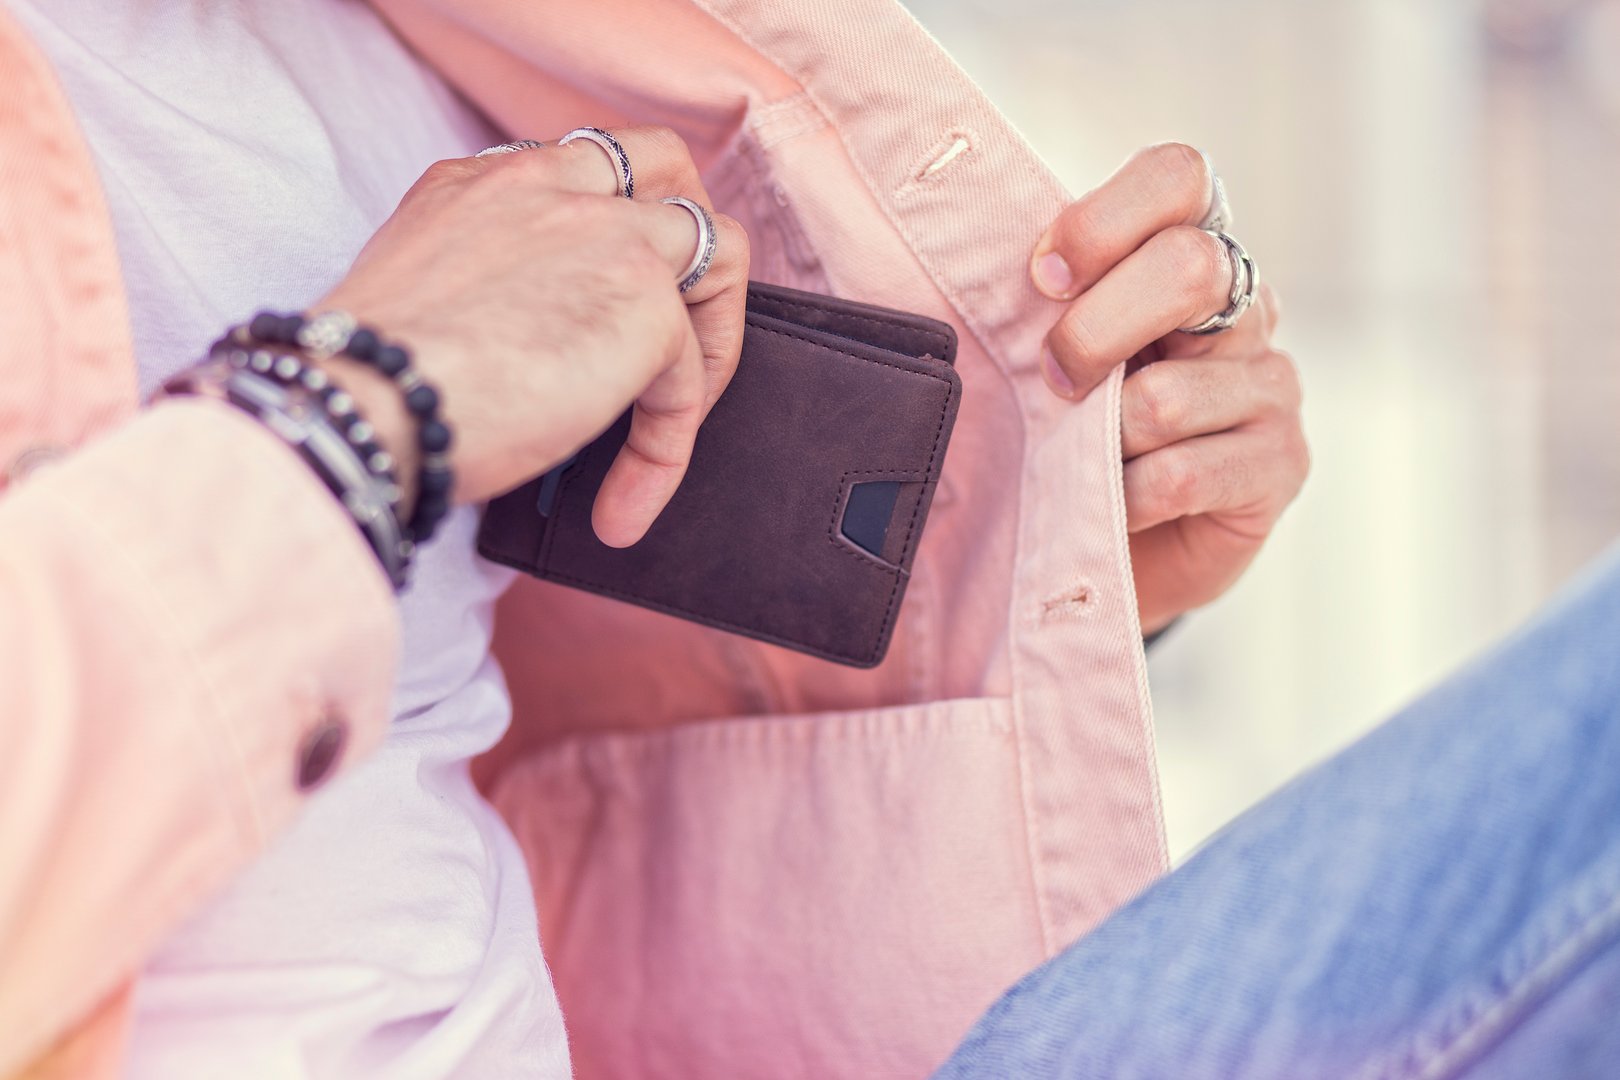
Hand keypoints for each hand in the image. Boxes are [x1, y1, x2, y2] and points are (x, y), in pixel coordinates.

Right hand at [318, 127, 749, 546]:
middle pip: (667, 170)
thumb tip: (527, 344)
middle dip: (689, 241)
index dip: (612, 222)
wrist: (358, 403)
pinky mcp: (649, 309)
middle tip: (681, 328)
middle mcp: (554, 187)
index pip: (583, 165)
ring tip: (673, 426)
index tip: (603, 291)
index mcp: (489, 179)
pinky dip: (666, 453)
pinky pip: (690, 382)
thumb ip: (486, 282)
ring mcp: (612, 239)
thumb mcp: (423, 288)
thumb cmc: (364, 379)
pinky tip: (623, 508)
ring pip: (720, 255)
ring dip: (711, 343)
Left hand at [1029, 143, 1307, 634]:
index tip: (1042, 280)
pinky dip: (1124, 499)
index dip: (1103, 221)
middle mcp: (1248, 304)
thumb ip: (1047, 299)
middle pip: (1190, 268)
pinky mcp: (1280, 463)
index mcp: (1191, 249)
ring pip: (1167, 396)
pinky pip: (1179, 475)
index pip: (1181, 176)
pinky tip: (1115, 506)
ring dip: (1100, 438)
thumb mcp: (1057, 348)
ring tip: (1082, 459)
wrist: (1120, 545)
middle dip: (1093, 332)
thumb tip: (972, 260)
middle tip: (1052, 381)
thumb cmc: (1075, 429)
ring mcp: (1273, 383)